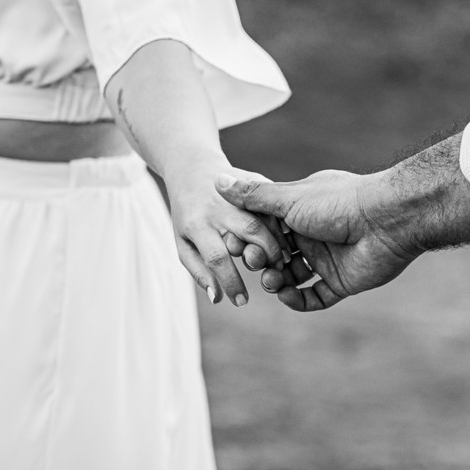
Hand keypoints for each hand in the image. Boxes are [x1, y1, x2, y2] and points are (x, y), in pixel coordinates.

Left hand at [165, 163, 287, 306]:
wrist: (191, 168)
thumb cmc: (187, 214)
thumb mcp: (183, 243)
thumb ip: (199, 271)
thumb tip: (217, 298)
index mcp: (198, 224)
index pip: (217, 258)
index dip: (231, 283)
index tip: (242, 301)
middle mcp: (219, 206)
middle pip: (250, 232)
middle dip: (266, 257)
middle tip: (274, 276)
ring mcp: (239, 191)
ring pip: (266, 218)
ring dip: (279, 243)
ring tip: (284, 263)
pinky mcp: (254, 179)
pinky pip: (273, 204)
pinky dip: (282, 225)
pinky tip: (286, 242)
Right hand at [215, 169, 420, 311]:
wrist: (386, 220)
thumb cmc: (338, 202)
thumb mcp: (289, 198)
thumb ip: (254, 197)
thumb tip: (218, 181)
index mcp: (301, 211)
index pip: (267, 229)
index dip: (251, 239)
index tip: (237, 245)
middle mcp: (313, 235)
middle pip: (278, 255)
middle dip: (263, 263)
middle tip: (256, 264)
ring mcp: (328, 259)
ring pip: (293, 277)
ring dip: (277, 282)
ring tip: (271, 282)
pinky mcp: (342, 281)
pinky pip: (315, 297)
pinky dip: (298, 300)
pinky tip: (286, 295)